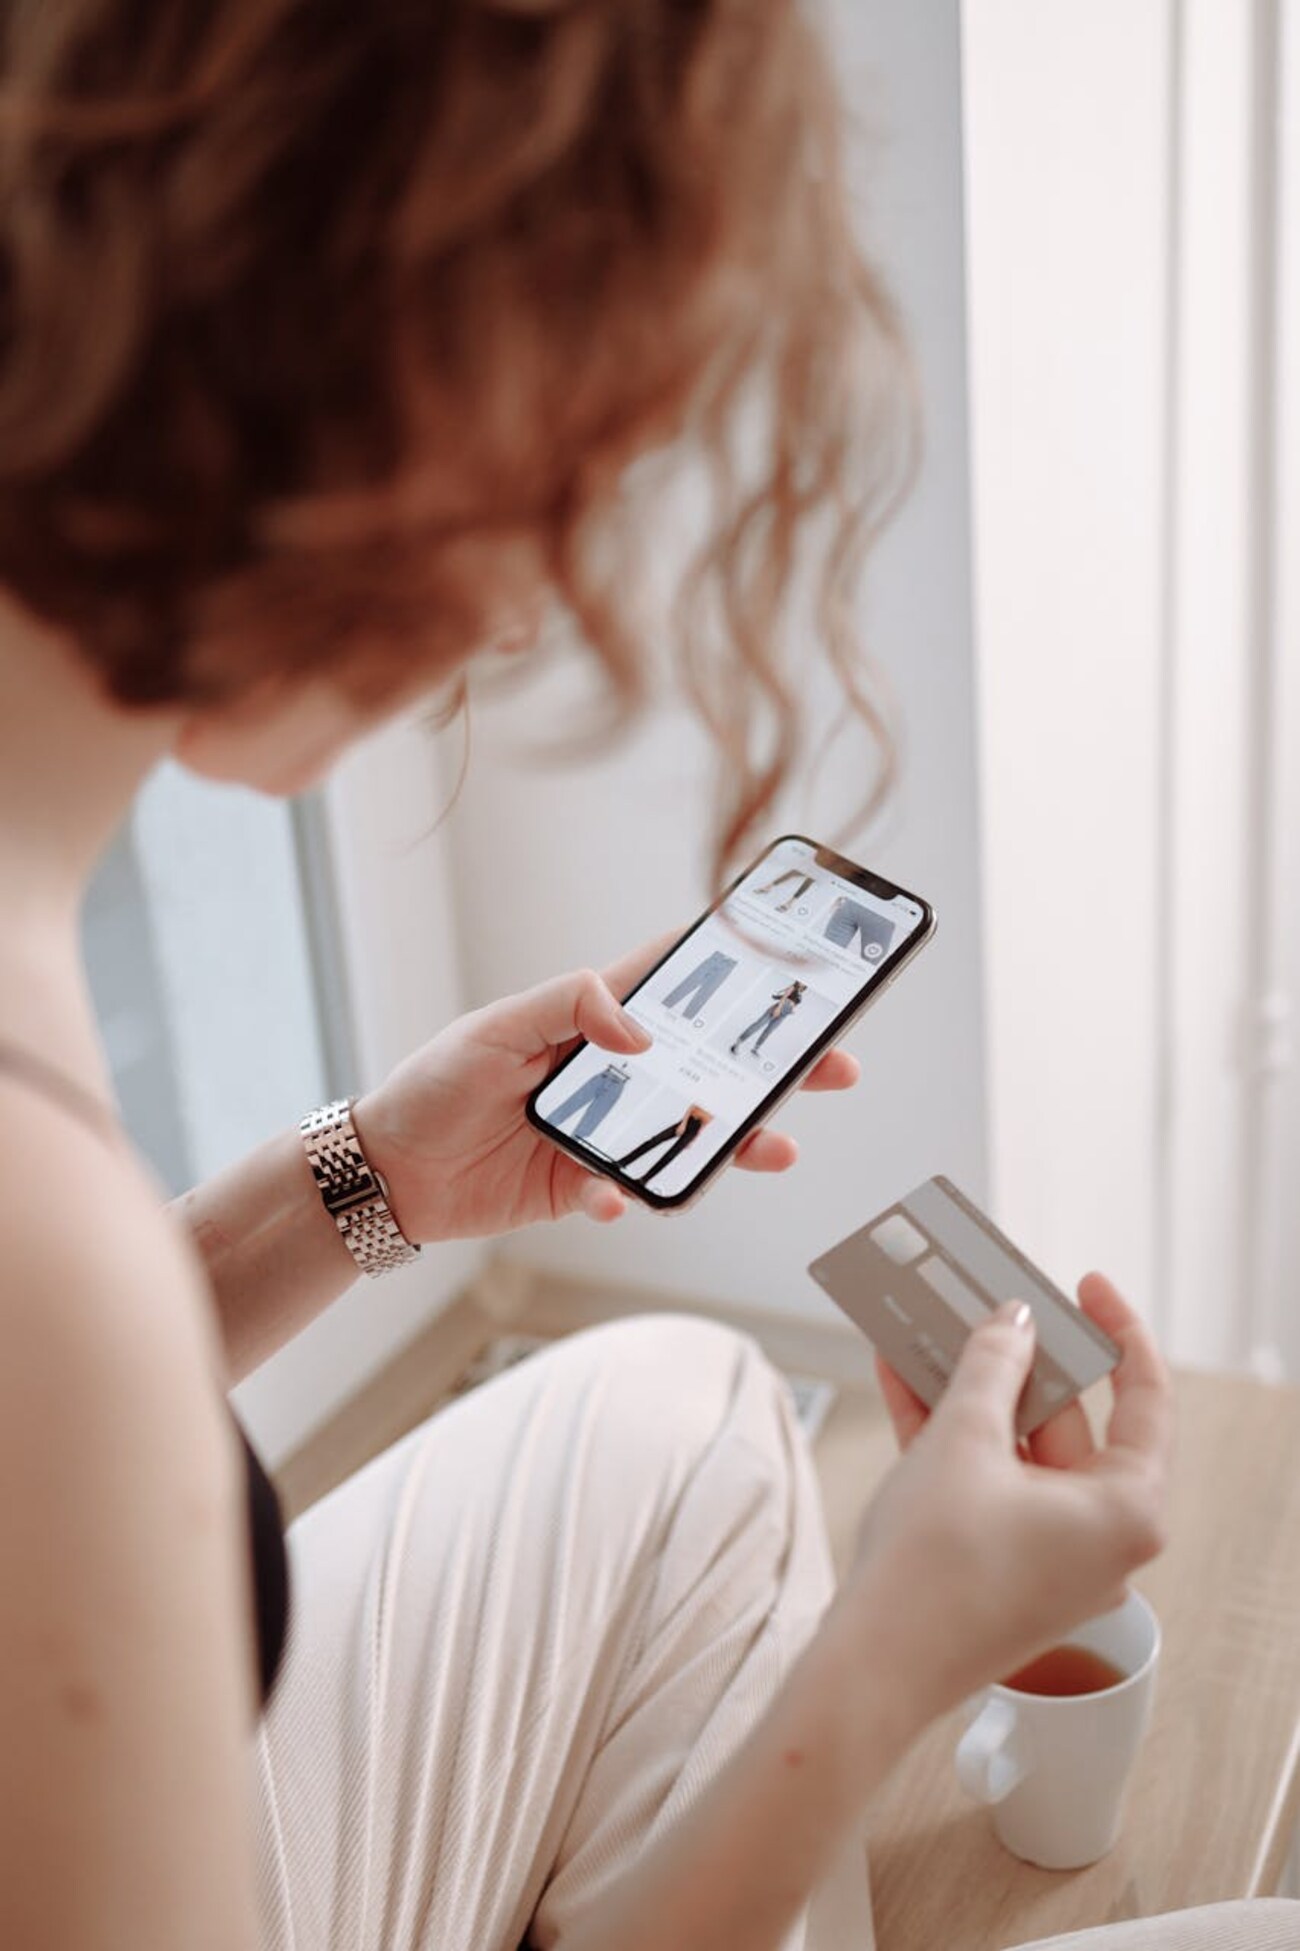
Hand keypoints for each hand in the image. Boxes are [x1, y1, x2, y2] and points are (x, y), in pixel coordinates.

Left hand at [350, 936, 859, 1240]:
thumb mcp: (494, 1030)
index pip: (674, 982)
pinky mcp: (586, 1185)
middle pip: (709, 1063)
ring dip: (736, 1142)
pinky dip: (626, 1199)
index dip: (733, 966)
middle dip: (775, 1064)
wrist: (388, 1175)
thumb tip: (639, 1032)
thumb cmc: (434, 1085)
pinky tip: (608, 1199)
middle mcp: (611, 1073)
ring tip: (776, 1147)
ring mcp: (606, 1132)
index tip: (795, 955)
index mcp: (591, 1020)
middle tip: (835, 1064)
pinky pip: (630, 1193)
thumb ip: (568, 1008)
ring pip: (690, 1135)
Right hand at [836, 1275, 1171, 1725]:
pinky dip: (950, 1435)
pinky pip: (986, 1485)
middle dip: (1018, 1359)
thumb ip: (993, 1366)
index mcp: (1126, 1511)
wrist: (873, 1666)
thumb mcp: (964, 1438)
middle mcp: (1100, 1540)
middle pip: (1069, 1424)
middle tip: (985, 1304)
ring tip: (930, 1327)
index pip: (1145, 1400)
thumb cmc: (935, 1562)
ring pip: (1017, 1452)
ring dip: (970, 1390)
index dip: (1117, 1332)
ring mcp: (1049, 1559)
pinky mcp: (1001, 1571)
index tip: (1087, 1287)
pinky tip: (901, 1378)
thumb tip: (1013, 1322)